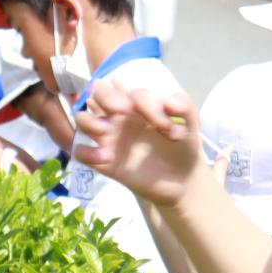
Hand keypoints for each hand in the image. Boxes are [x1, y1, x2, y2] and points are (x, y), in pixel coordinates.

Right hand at [71, 81, 206, 206]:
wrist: (183, 180)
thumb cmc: (183, 147)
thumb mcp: (190, 123)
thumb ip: (184, 106)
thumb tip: (167, 101)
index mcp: (139, 106)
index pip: (132, 92)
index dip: (145, 103)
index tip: (164, 125)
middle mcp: (120, 118)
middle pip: (97, 93)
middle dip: (106, 96)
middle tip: (125, 109)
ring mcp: (111, 139)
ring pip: (83, 119)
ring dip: (89, 121)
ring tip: (106, 130)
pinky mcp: (105, 162)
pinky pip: (82, 153)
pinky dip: (86, 152)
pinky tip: (106, 158)